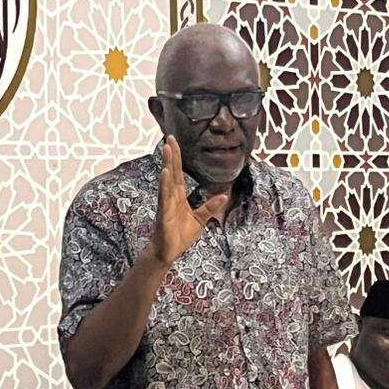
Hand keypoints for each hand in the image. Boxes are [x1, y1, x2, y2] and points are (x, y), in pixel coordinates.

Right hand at [146, 136, 227, 266]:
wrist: (168, 252)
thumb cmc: (180, 235)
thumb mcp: (200, 219)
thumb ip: (210, 206)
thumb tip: (224, 195)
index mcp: (178, 196)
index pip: (178, 173)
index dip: (177, 158)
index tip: (174, 142)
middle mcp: (171, 196)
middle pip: (172, 171)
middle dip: (171, 154)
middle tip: (170, 137)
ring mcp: (166, 204)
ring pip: (167, 180)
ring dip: (167, 164)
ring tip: (167, 149)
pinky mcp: (164, 213)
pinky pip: (164, 197)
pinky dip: (165, 184)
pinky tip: (165, 173)